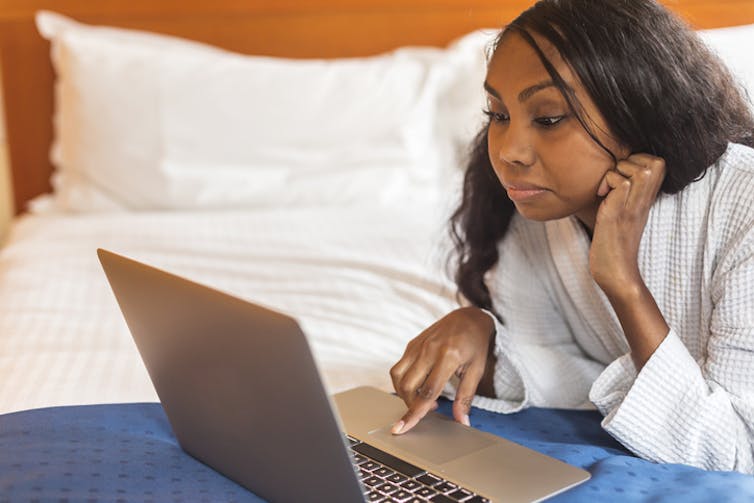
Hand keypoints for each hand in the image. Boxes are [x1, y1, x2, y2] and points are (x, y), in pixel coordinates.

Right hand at [389, 307, 494, 434]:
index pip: (427, 392)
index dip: (414, 413)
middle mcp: (429, 350)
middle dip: (412, 406)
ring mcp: (418, 346)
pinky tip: (418, 385)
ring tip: (422, 398)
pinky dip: (403, 382)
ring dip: (405, 395)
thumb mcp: (477, 370)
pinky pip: (398, 368)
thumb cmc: (475, 344)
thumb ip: (466, 397)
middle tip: (430, 410)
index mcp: (448, 357)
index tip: (401, 428)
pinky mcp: (411, 344)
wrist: (468, 317)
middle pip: (409, 387)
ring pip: (398, 377)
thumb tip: (461, 421)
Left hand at [590, 153, 665, 296]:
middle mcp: (646, 201)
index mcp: (648, 199)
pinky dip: (605, 184)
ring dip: (615, 173)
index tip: (621, 178)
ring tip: (605, 191)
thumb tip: (613, 172)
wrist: (616, 272)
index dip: (638, 160)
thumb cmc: (613, 243)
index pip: (658, 161)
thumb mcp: (623, 212)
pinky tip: (600, 199)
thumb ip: (625, 193)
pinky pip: (618, 181)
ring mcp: (634, 206)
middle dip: (628, 162)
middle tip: (613, 182)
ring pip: (637, 167)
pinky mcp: (621, 212)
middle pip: (653, 160)